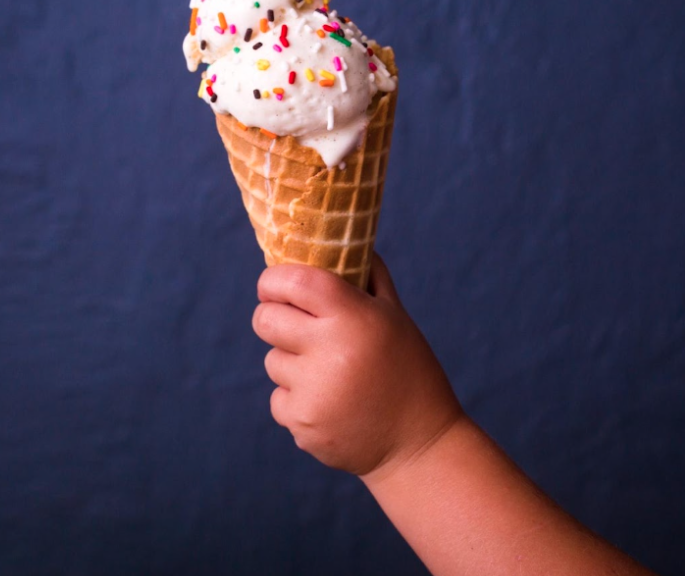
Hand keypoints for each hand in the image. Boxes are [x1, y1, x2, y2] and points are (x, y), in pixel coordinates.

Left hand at [252, 254, 463, 475]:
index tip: (274, 285)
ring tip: (330, 375)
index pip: (291, 281)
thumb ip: (368, 277)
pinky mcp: (302, 424)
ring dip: (291, 363)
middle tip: (292, 325)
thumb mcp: (396, 318)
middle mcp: (330, 350)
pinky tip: (330, 405)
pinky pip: (278, 398)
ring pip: (272, 360)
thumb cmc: (408, 371)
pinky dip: (296, 400)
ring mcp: (314, 390)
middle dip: (273, 317)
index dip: (273, 280)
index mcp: (354, 316)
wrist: (419, 444)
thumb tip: (342, 240)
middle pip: (265, 319)